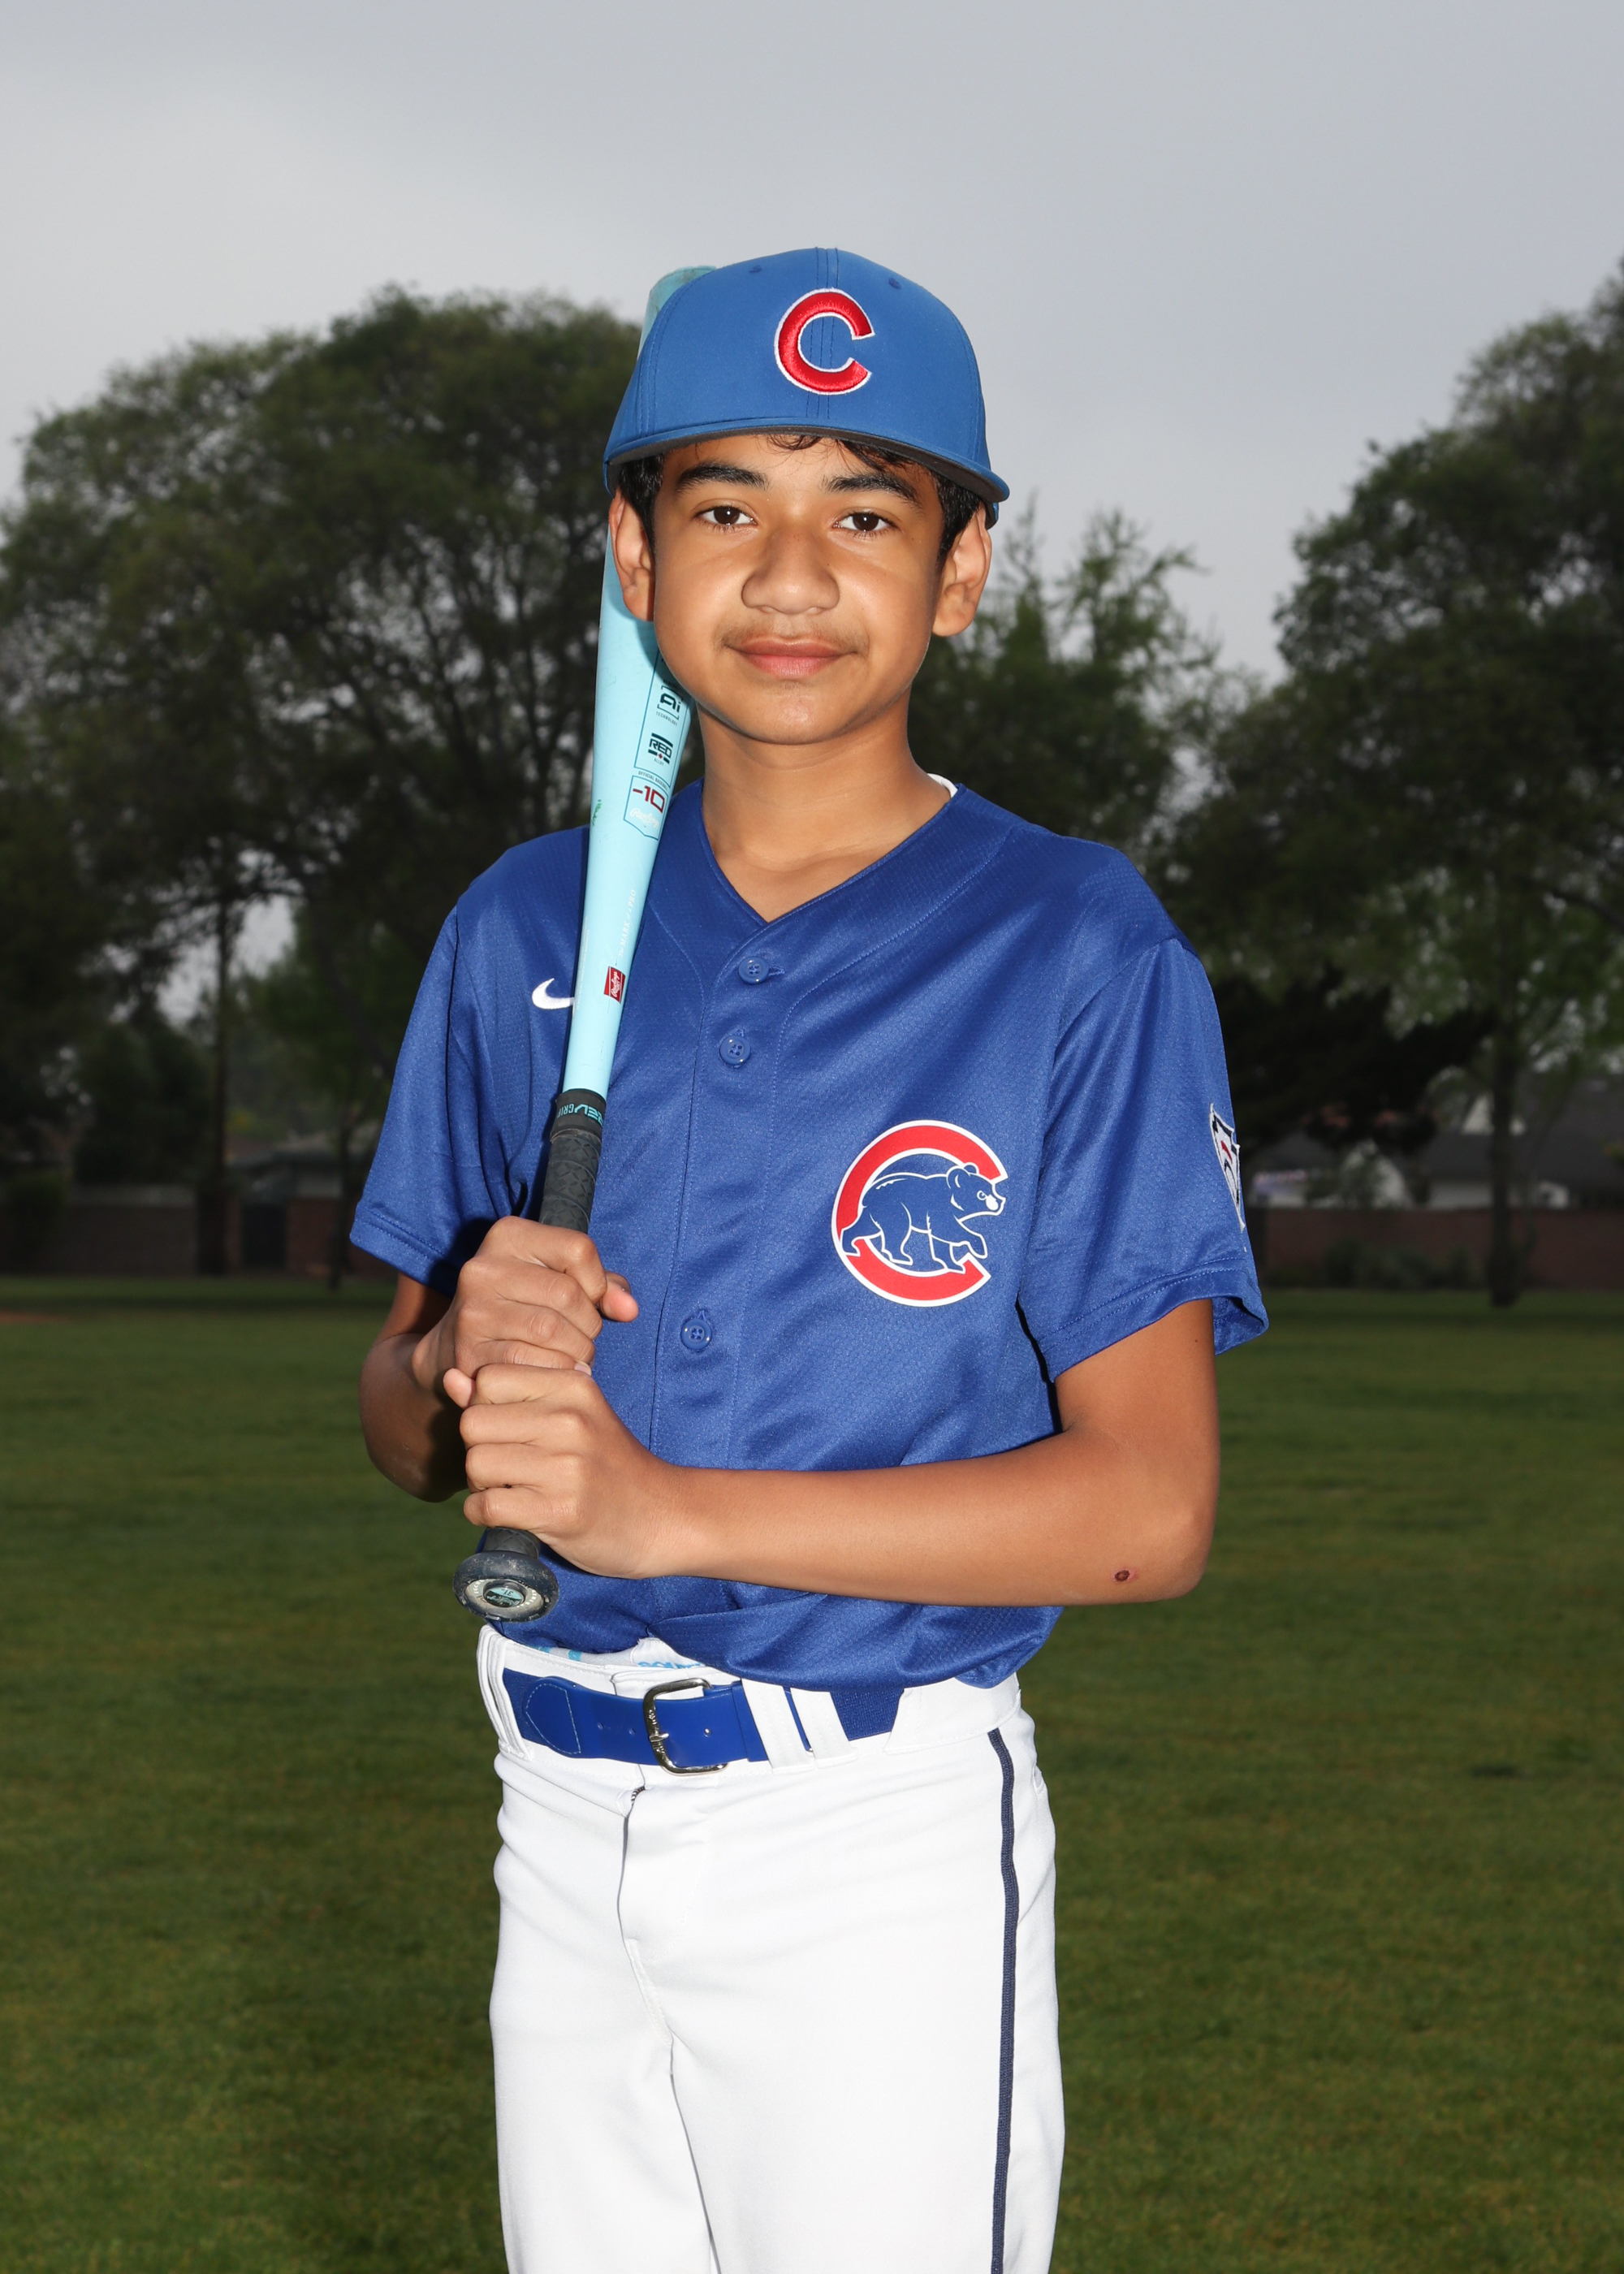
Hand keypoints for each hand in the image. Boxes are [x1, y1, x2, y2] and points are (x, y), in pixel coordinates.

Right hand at [411, 1217, 637, 1406]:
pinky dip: (555, 1372)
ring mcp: (472, 1311)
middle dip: (589, 1324)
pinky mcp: (468, 1352)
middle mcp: (483, 1268)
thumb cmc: (522, 1308)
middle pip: (568, 1294)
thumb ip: (602, 1286)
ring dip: (576, 1352)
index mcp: (507, 1236)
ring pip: (553, 1332)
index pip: (578, 1249)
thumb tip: (629, 1309)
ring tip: (572, 1356)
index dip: (597, 1282)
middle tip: (583, 1338)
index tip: (589, 1300)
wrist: (456, 1348)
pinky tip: (553, 1372)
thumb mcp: (558, 1280)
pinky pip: (532, 1364)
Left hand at [453, 1363, 687, 1580]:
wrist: (663, 1516)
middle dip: (478, 1449)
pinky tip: (510, 1513)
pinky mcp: (560, 1511)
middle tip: (507, 1466)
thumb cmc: (607, 1464)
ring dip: (481, 1484)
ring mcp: (566, 1466)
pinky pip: (487, 1506)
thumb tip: (451, 1378)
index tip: (509, 1430)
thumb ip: (508, 1396)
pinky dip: (485, 1514)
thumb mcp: (569, 1415)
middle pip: (473, 1423)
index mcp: (573, 1385)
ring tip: (512, 1489)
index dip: (485, 1407)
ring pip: (476, 1464)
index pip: (487, 1378)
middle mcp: (569, 1419)